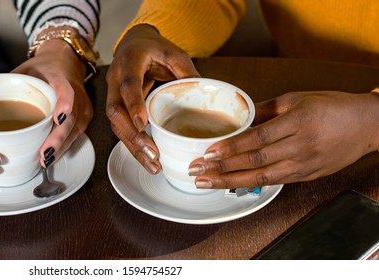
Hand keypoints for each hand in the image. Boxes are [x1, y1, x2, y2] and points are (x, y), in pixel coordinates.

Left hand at [13, 32, 91, 166]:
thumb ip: (6, 84)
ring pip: (74, 131)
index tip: (57, 117)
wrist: (64, 63)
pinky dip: (62, 147)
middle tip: (44, 153)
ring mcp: (82, 107)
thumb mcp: (24, 70)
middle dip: (57, 138)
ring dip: (60, 147)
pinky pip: (75, 135)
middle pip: (71, 118)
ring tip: (45, 159)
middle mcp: (76, 93)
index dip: (63, 103)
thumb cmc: (42, 69)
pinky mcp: (83, 118)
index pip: (65, 89)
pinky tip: (50, 157)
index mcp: (58, 76)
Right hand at [106, 24, 198, 173]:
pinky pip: (120, 128)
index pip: (128, 85)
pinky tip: (147, 158)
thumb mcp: (174, 54)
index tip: (143, 124)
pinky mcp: (116, 106)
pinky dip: (133, 144)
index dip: (134, 105)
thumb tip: (204, 95)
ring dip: (132, 146)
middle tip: (152, 153)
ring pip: (115, 124)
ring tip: (152, 164)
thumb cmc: (154, 48)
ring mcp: (112, 93)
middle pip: (115, 111)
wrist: (133, 44)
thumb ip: (187, 72)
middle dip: (132, 135)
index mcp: (129, 61)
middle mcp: (115, 78)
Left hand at [189, 91, 378, 187]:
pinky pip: (274, 181)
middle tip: (196, 171)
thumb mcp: (297, 99)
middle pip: (255, 161)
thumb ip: (265, 109)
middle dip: (221, 168)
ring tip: (206, 182)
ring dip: (230, 181)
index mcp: (298, 121)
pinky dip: (250, 183)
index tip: (208, 153)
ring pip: (261, 177)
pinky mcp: (307, 176)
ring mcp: (304, 164)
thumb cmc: (333, 107)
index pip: (257, 138)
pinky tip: (231, 183)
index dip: (230, 148)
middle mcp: (300, 146)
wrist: (367, 125)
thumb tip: (238, 116)